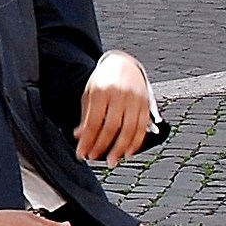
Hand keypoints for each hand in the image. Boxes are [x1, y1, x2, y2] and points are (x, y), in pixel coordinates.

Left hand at [76, 51, 155, 166]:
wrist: (124, 64)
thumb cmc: (103, 81)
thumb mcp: (89, 94)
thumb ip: (86, 116)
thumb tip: (79, 136)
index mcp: (101, 91)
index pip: (93, 122)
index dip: (87, 140)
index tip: (81, 154)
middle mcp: (120, 94)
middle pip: (111, 127)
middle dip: (102, 146)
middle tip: (94, 158)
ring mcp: (135, 99)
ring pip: (129, 129)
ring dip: (120, 148)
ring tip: (112, 161)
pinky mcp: (146, 104)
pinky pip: (142, 127)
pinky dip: (136, 142)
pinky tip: (128, 152)